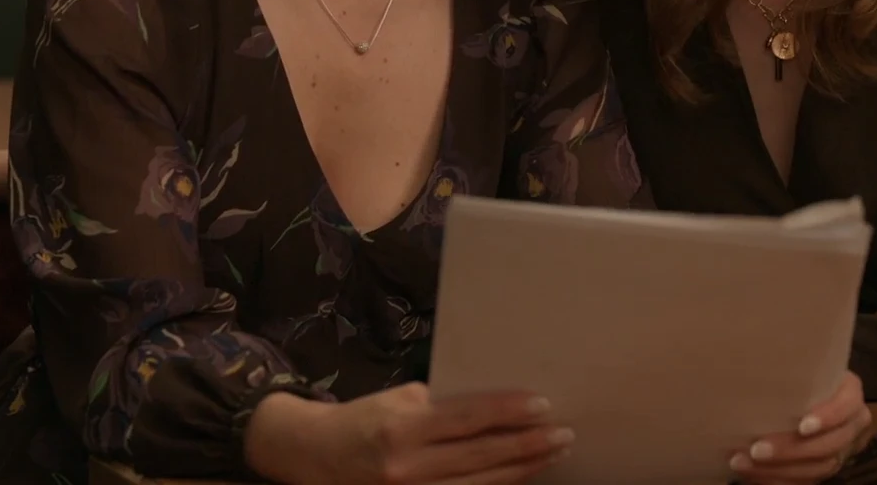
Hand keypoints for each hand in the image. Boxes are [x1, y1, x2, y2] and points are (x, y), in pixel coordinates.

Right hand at [247, 384, 571, 484]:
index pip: (468, 419)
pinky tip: (519, 477)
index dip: (508, 413)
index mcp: (403, 428)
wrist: (312, 455)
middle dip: (527, 446)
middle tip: (564, 433)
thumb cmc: (363, 419)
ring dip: (521, 470)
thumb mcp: (399, 400)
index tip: (543, 405)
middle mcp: (407, 466)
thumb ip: (442, 407)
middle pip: (481, 457)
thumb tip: (496, 406)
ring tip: (552, 454)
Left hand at [730, 371, 873, 483]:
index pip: (847, 406)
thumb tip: (749, 371)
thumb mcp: (800, 368)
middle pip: (830, 444)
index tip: (803, 426)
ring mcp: (843, 450)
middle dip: (791, 450)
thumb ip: (790, 372)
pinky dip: (779, 480)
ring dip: (779, 470)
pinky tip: (754, 476)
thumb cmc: (797, 376)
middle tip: (756, 450)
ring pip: (819, 468)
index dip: (829, 418)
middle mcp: (852, 424)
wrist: (803, 395)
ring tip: (744, 463)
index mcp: (850, 394)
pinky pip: (808, 481)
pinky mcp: (827, 468)